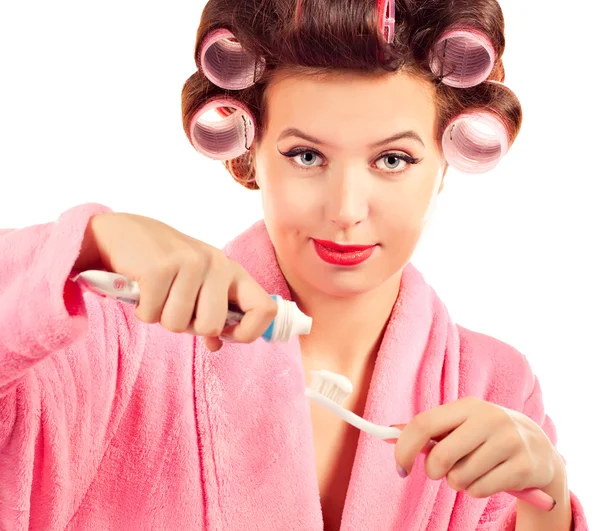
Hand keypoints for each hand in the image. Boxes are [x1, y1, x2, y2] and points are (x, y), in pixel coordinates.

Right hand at [76, 212, 276, 349]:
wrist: (124, 234)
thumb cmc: (166, 266)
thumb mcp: (197, 286)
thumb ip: (213, 313)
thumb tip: (217, 345)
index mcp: (233, 271)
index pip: (266, 309)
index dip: (248, 332)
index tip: (224, 334)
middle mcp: (217, 264)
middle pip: (212, 325)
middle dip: (189, 327)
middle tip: (176, 306)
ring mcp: (190, 263)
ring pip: (178, 325)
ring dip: (161, 317)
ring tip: (158, 293)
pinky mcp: (160, 267)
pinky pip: (152, 315)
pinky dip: (142, 310)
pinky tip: (141, 290)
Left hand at [393, 397, 562, 499]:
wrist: (538, 447)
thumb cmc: (485, 435)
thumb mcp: (460, 424)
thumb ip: (427, 429)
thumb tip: (389, 432)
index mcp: (467, 406)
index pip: (424, 424)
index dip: (405, 448)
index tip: (400, 468)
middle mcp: (489, 419)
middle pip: (440, 456)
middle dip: (434, 472)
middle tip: (442, 471)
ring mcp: (509, 442)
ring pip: (459, 478)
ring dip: (458, 483)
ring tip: (473, 471)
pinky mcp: (524, 467)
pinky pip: (480, 491)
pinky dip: (477, 491)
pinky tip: (490, 479)